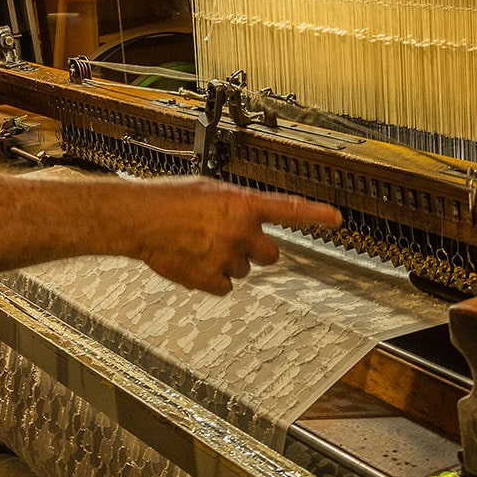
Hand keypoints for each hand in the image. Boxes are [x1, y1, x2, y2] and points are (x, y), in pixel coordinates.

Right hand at [135, 178, 342, 294]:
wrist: (140, 219)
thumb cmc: (169, 200)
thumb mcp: (210, 190)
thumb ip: (235, 203)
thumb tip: (245, 216)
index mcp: (242, 205)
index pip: (289, 210)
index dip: (316, 215)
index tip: (336, 218)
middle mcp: (239, 232)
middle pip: (271, 253)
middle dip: (258, 250)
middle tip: (236, 241)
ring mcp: (226, 258)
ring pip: (245, 270)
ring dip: (231, 262)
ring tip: (204, 246)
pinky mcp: (210, 279)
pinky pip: (226, 286)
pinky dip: (214, 278)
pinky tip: (198, 262)